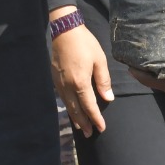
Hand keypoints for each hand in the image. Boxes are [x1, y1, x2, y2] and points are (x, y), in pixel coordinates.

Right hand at [49, 11, 114, 135]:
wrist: (65, 31)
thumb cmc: (85, 44)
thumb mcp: (99, 60)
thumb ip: (103, 81)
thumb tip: (108, 99)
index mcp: (80, 82)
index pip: (89, 106)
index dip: (95, 118)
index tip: (101, 128)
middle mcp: (67, 86)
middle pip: (76, 110)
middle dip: (84, 123)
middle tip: (89, 134)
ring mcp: (59, 83)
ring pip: (67, 105)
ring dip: (75, 117)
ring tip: (81, 127)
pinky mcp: (55, 79)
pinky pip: (62, 98)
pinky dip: (68, 107)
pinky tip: (72, 110)